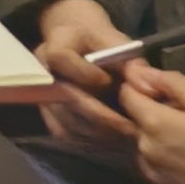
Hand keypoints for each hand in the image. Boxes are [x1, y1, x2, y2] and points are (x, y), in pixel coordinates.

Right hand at [33, 0, 145, 153]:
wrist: (78, 46)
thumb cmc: (101, 44)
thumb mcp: (117, 43)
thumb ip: (131, 63)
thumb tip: (142, 88)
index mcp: (55, 45)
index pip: (60, 58)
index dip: (82, 72)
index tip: (108, 82)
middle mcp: (42, 71)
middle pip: (61, 96)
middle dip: (97, 114)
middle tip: (129, 127)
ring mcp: (42, 94)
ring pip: (63, 118)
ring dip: (95, 130)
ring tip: (124, 135)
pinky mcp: (48, 113)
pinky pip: (64, 132)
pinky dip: (88, 140)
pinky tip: (111, 139)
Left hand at [119, 69, 184, 183]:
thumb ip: (171, 83)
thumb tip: (140, 72)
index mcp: (153, 124)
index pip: (127, 95)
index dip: (140, 86)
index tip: (160, 87)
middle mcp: (144, 152)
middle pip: (137, 123)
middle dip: (155, 115)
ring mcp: (154, 178)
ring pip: (147, 149)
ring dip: (161, 142)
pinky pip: (160, 172)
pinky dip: (170, 166)